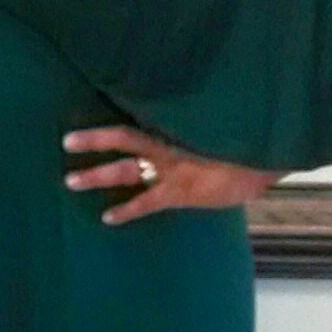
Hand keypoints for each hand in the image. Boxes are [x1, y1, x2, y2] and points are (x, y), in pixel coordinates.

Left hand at [62, 124, 281, 223]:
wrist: (265, 157)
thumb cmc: (244, 138)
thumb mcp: (217, 122)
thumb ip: (194, 120)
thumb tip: (179, 114)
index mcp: (176, 124)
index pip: (136, 116)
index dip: (110, 117)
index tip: (90, 116)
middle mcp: (169, 144)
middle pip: (122, 139)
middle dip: (93, 143)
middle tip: (65, 143)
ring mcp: (172, 169)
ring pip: (126, 171)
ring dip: (97, 175)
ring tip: (70, 181)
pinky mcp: (181, 192)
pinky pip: (147, 202)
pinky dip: (127, 210)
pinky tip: (107, 218)